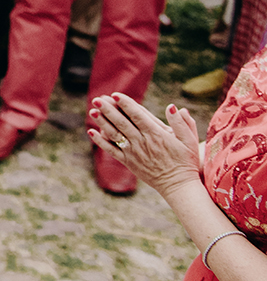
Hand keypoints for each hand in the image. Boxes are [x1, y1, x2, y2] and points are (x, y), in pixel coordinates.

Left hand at [87, 92, 202, 198]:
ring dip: (102, 123)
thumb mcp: (190, 141)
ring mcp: (134, 153)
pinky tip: (90, 132)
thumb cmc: (186, 161)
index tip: (115, 94)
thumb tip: (174, 106)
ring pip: (115, 135)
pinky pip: (112, 151)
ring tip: (92, 111)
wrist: (179, 186)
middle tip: (97, 99)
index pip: (138, 116)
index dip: (126, 104)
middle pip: (122, 123)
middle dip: (109, 110)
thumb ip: (182, 123)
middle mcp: (142, 142)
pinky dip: (101, 142)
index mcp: (156, 135)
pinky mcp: (129, 163)